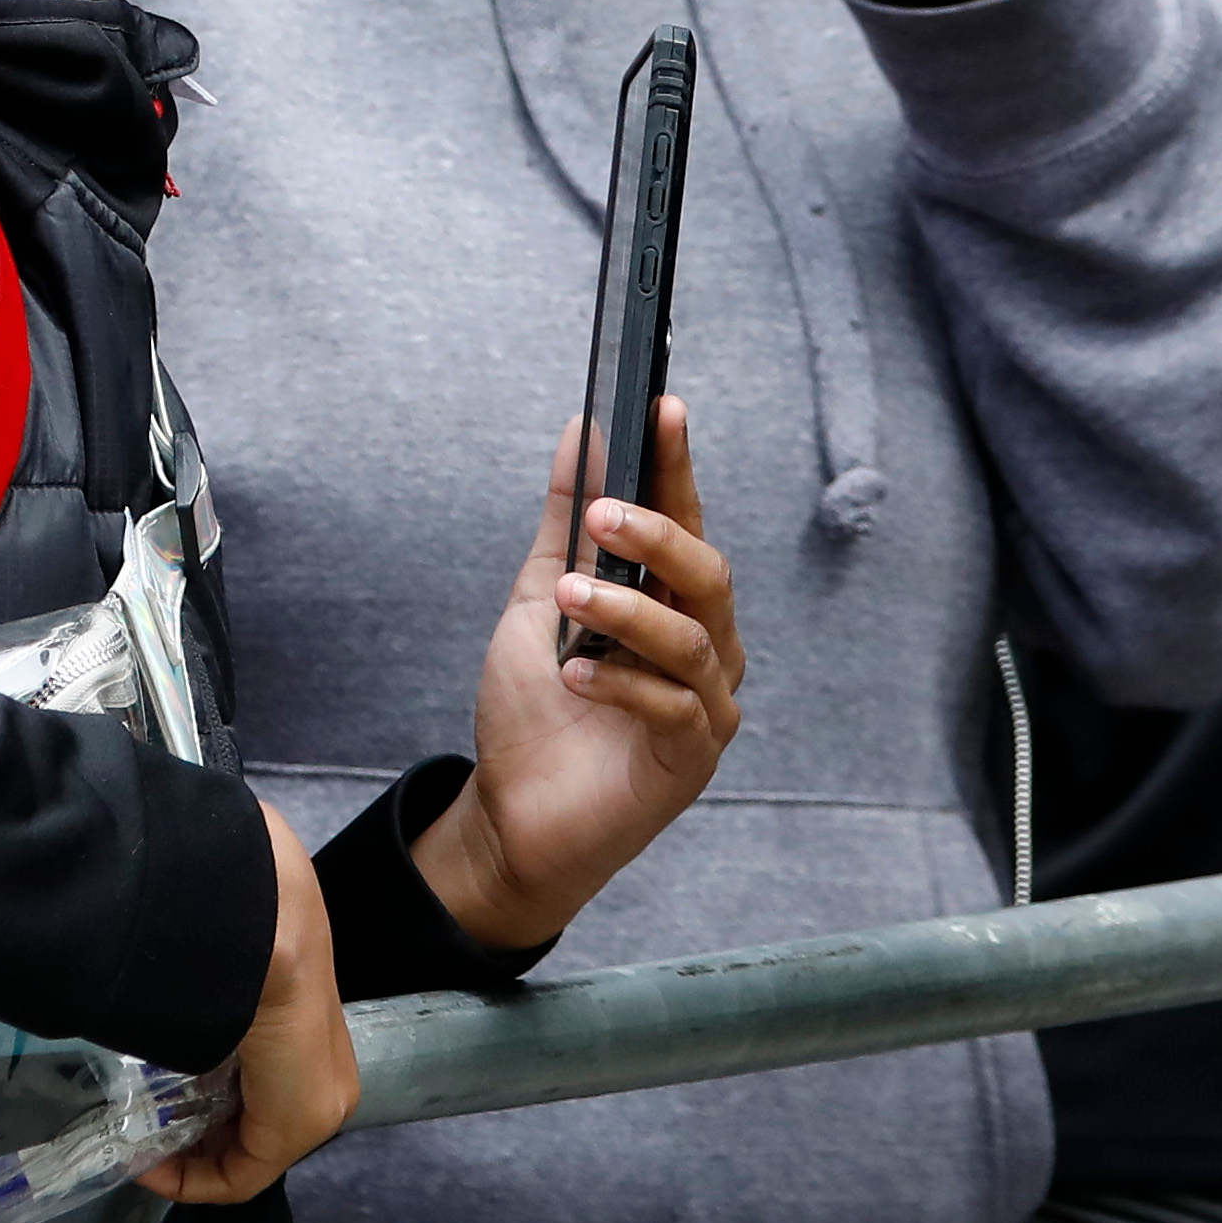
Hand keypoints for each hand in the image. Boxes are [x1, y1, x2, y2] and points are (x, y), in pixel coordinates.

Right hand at [143, 805, 358, 1204]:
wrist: (272, 937)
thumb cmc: (242, 951)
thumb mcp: (229, 995)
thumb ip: (215, 1027)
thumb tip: (170, 1018)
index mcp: (311, 1053)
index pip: (257, 1110)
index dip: (198, 1125)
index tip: (147, 1123)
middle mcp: (325, 1089)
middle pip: (250, 1139)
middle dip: (190, 1145)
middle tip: (138, 1140)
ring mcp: (318, 1112)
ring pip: (244, 1158)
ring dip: (188, 1160)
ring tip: (138, 1149)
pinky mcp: (298, 1126)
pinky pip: (242, 1176)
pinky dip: (192, 1177)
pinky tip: (148, 1165)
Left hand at [416, 398, 743, 950]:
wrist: (512, 815)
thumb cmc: (536, 710)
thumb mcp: (540, 599)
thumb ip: (567, 522)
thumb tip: (582, 431)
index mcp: (674, 603)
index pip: (688, 521)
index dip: (679, 466)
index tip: (662, 406)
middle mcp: (704, 648)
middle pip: (709, 575)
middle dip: (658, 536)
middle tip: (603, 517)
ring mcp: (705, 706)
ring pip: (693, 638)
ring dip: (626, 612)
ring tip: (569, 602)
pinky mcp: (691, 760)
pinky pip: (674, 707)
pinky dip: (620, 684)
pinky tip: (574, 677)